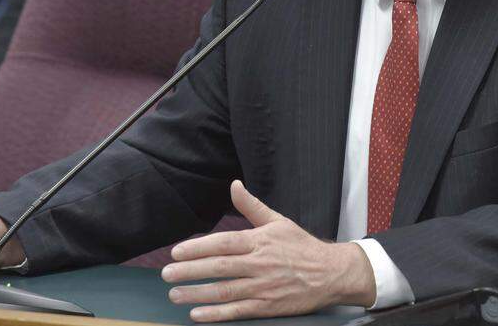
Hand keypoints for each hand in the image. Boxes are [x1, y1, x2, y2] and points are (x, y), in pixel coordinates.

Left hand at [162, 181, 376, 321]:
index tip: (177, 252)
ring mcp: (264, 286)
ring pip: (225, 291)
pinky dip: (217, 314)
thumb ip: (252, 206)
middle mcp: (260, 264)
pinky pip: (238, 311)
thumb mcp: (278, 221)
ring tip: (175, 294)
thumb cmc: (302, 246)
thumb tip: (234, 185)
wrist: (331, 273)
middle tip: (167, 274)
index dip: (198, 248)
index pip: (224, 243)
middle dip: (190, 271)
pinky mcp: (269, 306)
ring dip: (197, 293)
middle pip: (220, 267)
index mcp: (260, 241)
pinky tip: (197, 314)